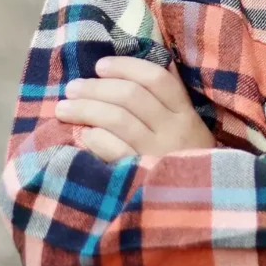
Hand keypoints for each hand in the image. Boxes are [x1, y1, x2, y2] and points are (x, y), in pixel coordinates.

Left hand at [54, 56, 215, 162]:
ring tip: (63, 108)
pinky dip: (95, 138)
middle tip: (72, 87)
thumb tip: (147, 54)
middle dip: (97, 87)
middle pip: (131, 96)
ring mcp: (158, 154)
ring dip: (86, 109)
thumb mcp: (189, 128)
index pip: (156, 79)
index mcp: (186, 113)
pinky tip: (82, 135)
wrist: (202, 210)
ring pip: (118, 120)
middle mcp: (174, 130)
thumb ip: (170, 96)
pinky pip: (114, 150)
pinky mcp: (142, 177)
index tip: (99, 65)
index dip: (125, 67)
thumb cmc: (187, 160)